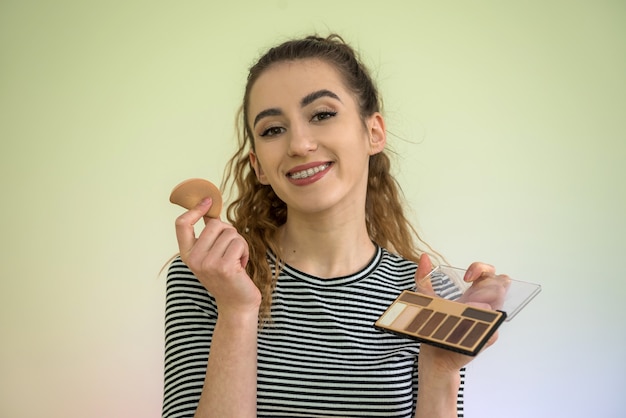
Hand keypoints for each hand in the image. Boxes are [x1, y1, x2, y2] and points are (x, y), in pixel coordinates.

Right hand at [175, 197, 260, 315]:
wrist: (237, 305)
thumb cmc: (227, 277)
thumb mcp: (211, 255)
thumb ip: (209, 236)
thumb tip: (210, 211)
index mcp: (188, 255)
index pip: (181, 224)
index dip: (194, 209)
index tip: (207, 201)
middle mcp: (194, 259)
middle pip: (214, 224)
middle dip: (229, 232)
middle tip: (231, 250)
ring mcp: (208, 264)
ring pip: (230, 233)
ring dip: (239, 244)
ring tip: (237, 260)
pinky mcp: (224, 267)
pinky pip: (239, 243)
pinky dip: (245, 251)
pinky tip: (241, 266)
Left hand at [414, 254, 509, 371]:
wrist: (433, 354)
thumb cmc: (435, 325)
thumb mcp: (426, 298)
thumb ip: (424, 277)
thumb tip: (424, 257)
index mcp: (472, 294)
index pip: (488, 273)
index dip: (481, 268)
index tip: (466, 277)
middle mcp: (483, 305)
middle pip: (503, 283)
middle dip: (493, 281)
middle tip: (475, 289)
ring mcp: (488, 321)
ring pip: (501, 305)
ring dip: (489, 302)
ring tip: (470, 306)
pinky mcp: (486, 338)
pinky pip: (493, 331)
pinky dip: (483, 328)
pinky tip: (469, 328)